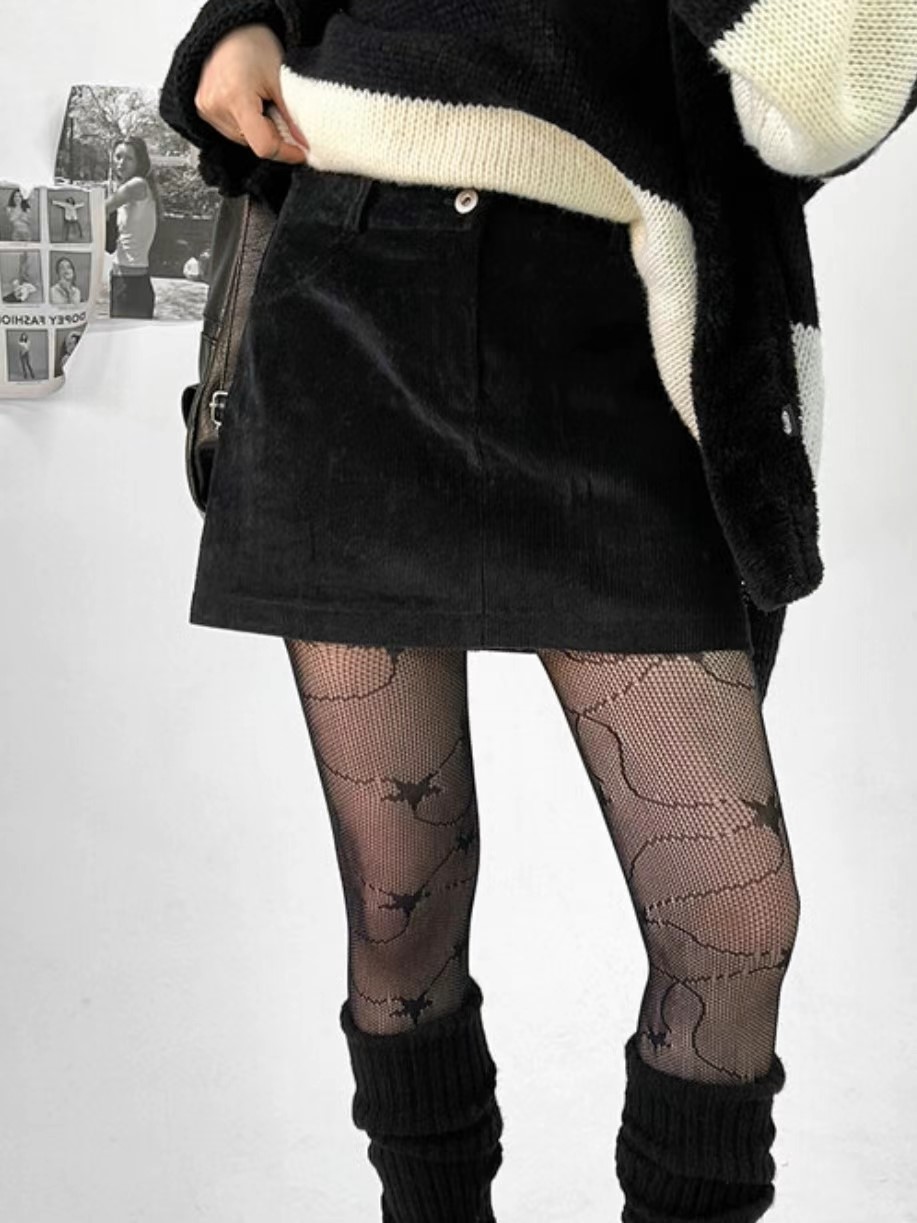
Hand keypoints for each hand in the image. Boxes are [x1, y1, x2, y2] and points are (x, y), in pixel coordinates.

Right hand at [194, 23, 308, 163]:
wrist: (230, 31)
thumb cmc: (254, 46)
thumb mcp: (281, 79)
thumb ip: (293, 116)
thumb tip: (304, 145)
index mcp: (235, 96)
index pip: (263, 145)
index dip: (285, 152)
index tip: (301, 150)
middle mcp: (215, 105)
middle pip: (253, 144)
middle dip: (273, 136)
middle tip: (280, 114)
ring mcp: (206, 109)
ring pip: (243, 140)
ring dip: (259, 131)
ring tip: (262, 104)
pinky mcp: (202, 110)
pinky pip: (231, 131)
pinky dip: (246, 125)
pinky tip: (249, 104)